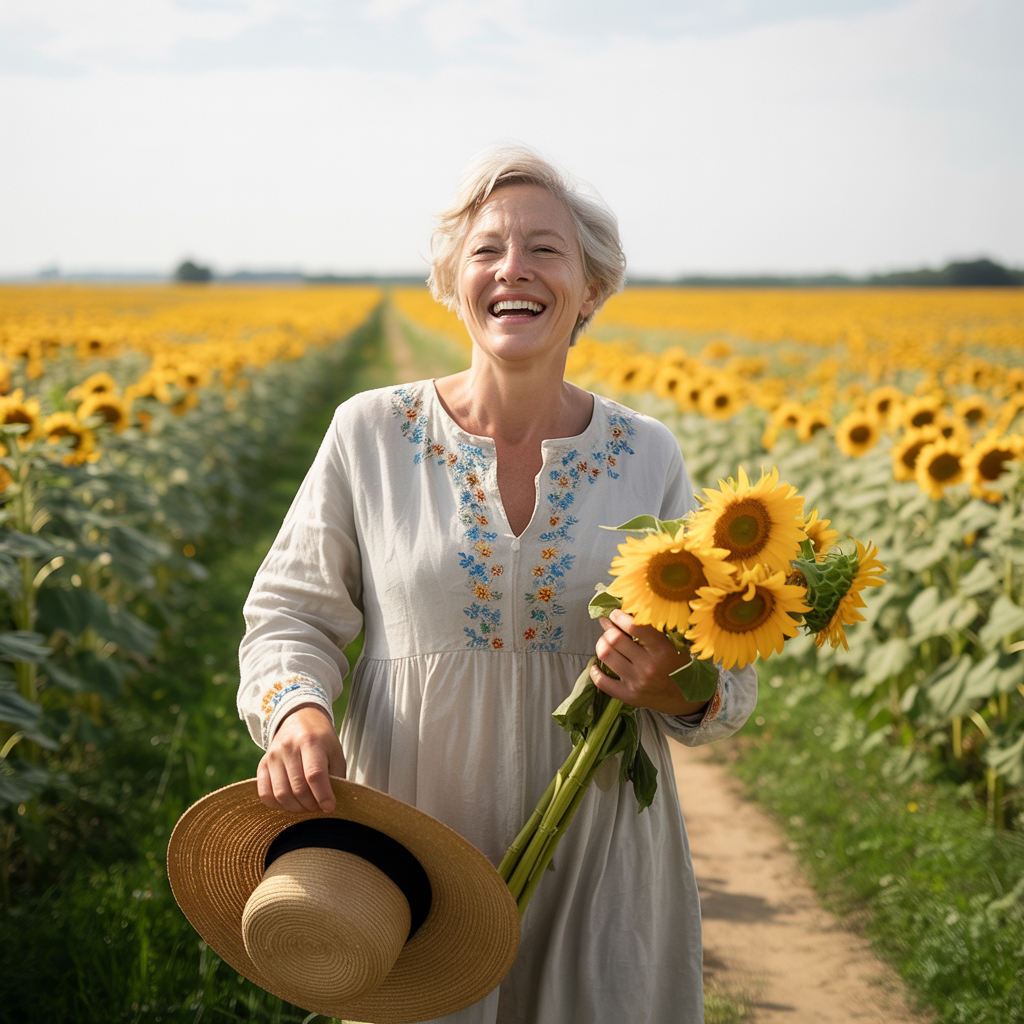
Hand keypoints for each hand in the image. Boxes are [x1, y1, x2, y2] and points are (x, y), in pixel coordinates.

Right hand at [257, 703, 346, 812]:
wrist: (298, 719)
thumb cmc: (321, 739)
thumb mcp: (335, 751)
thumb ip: (336, 776)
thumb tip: (330, 803)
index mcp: (311, 741)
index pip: (315, 774)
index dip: (323, 795)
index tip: (329, 807)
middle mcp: (288, 747)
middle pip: (298, 787)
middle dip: (311, 804)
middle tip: (319, 807)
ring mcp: (272, 756)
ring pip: (281, 794)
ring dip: (296, 808)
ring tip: (307, 805)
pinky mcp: (262, 765)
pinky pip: (265, 794)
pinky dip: (278, 805)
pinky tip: (290, 802)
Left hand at [592, 609, 709, 715]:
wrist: (688, 699)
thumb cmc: (682, 666)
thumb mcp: (676, 645)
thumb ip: (656, 630)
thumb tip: (628, 611)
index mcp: (663, 650)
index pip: (634, 627)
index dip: (619, 617)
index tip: (614, 613)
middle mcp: (649, 666)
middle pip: (615, 639)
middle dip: (607, 628)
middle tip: (607, 625)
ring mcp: (638, 682)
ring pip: (605, 655)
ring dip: (601, 644)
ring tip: (605, 641)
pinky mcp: (630, 697)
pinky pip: (603, 683)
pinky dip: (595, 672)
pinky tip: (596, 665)